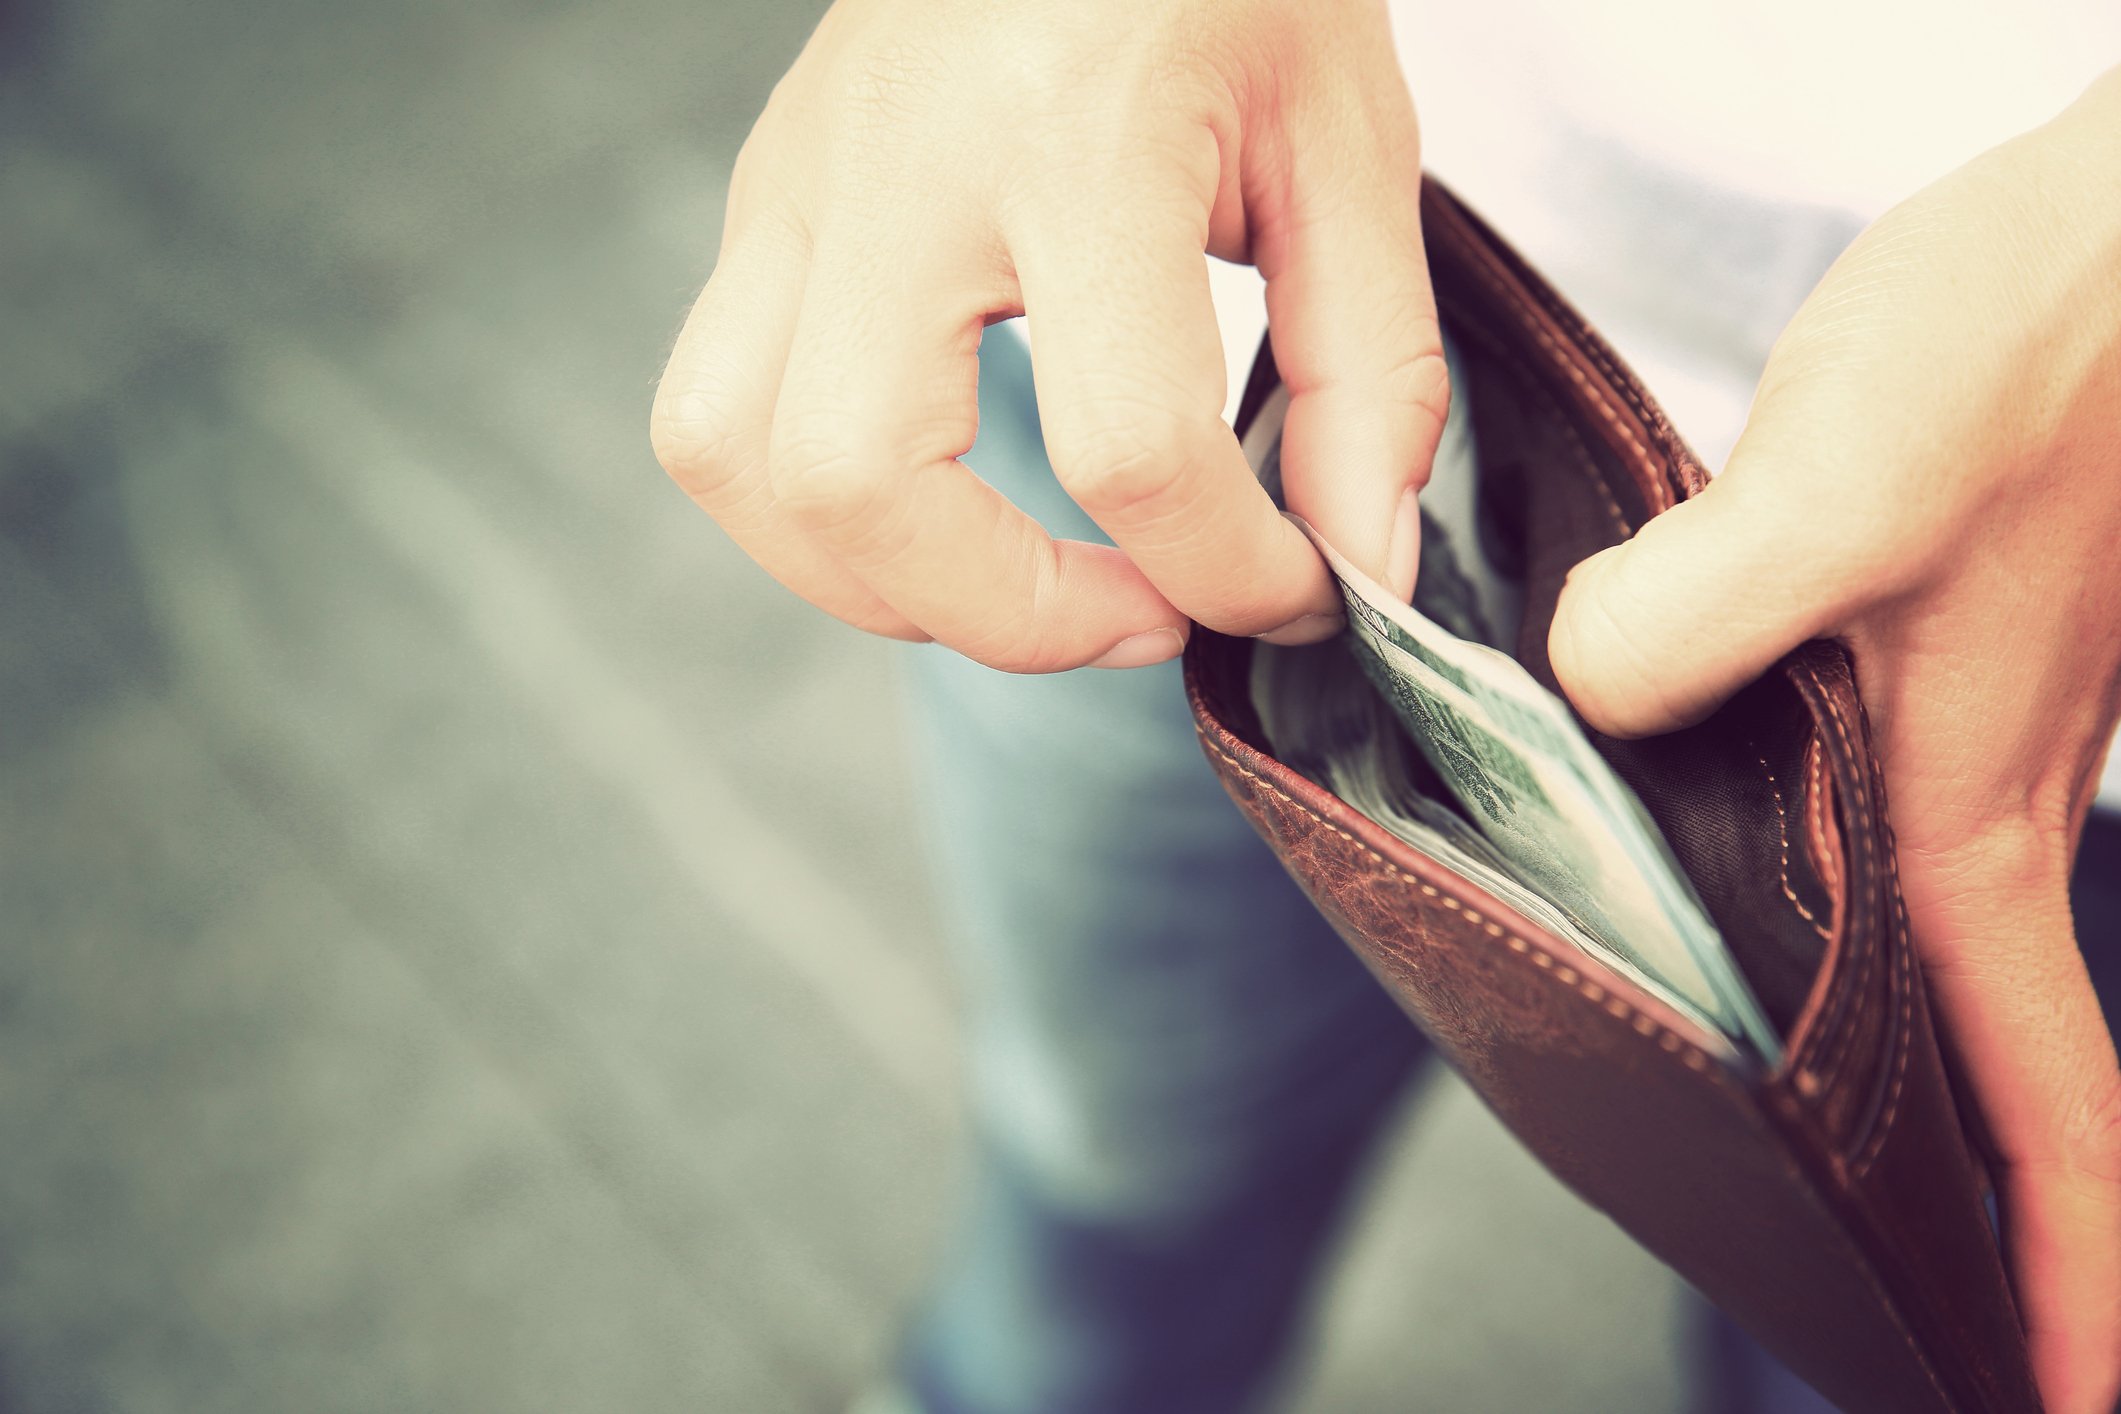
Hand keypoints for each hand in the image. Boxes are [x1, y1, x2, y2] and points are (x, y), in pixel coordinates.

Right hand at [652, 0, 1446, 670]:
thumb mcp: (1349, 140)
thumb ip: (1372, 372)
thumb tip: (1359, 571)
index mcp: (1075, 130)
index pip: (1128, 446)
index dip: (1229, 572)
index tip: (1297, 586)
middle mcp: (899, 159)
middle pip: (857, 482)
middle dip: (1012, 614)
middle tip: (1142, 608)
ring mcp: (801, 176)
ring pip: (732, 459)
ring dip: (876, 580)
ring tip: (1019, 584)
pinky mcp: (768, 197)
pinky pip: (718, 405)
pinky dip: (818, 504)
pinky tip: (941, 496)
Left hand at [1551, 68, 2120, 1412]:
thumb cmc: (2048, 336)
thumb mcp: (1852, 477)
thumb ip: (1698, 614)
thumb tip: (1573, 697)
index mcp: (1973, 812)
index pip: (2049, 1101)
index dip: (2067, 1271)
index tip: (2063, 1401)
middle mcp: (1980, 795)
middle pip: (1995, 1063)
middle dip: (1988, 1212)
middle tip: (1937, 1335)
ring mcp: (1972, 726)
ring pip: (1934, 953)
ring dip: (1921, 1077)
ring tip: (1851, 1179)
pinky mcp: (1937, 646)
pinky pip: (1890, 830)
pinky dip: (1846, 908)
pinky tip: (1761, 894)